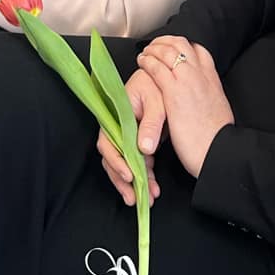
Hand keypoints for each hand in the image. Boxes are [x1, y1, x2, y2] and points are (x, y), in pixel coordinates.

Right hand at [98, 67, 165, 205]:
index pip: (108, 142)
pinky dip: (143, 176)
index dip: (117, 161)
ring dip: (132, 183)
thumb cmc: (159, 83)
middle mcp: (118, 126)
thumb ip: (152, 122)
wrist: (166, 76)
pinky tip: (151, 188)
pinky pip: (135, 162)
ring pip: (123, 163)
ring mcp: (127, 134)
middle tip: (136, 198)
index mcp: (117, 114)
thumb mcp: (159, 100)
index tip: (130, 176)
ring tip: (147, 199)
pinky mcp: (137, 140)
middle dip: (123, 180)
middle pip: (112, 158)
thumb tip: (145, 149)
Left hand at [137, 36, 232, 180]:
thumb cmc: (217, 137)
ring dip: (155, 48)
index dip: (185, 46)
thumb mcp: (218, 110)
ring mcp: (188, 80)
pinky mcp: (173, 92)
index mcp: (212, 79)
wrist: (219, 149)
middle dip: (167, 41)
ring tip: (145, 52)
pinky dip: (148, 61)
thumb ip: (209, 98)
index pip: (200, 51)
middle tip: (156, 45)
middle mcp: (201, 74)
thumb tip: (204, 100)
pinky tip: (142, 62)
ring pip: (168, 52)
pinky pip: (157, 67)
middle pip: (183, 44)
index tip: (175, 49)